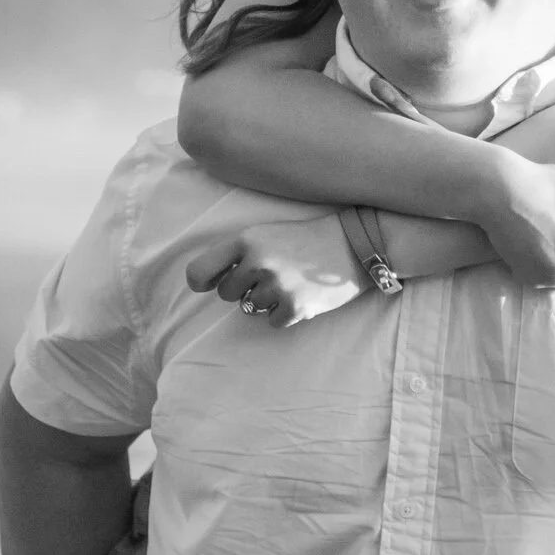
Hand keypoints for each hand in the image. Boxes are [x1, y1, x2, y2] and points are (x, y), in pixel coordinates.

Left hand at [185, 215, 367, 328]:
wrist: (355, 244)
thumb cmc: (308, 238)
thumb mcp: (268, 233)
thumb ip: (238, 253)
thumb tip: (212, 283)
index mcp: (246, 239)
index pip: (199, 271)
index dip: (203, 282)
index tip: (210, 284)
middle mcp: (258, 262)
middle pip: (227, 294)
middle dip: (244, 289)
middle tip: (272, 275)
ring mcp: (276, 286)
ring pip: (250, 308)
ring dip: (267, 301)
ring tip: (292, 282)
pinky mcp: (294, 306)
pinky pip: (272, 321)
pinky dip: (285, 313)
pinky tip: (302, 294)